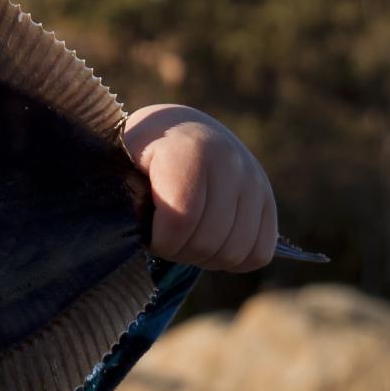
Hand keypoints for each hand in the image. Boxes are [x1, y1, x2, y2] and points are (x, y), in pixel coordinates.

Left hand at [122, 104, 276, 271]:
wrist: (177, 131)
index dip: (160, 240)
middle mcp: (230, 161)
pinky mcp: (267, 198)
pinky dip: (233, 259)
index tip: (147, 232)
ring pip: (235, 251)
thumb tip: (142, 231)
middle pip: (209, 242)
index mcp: (190, 150)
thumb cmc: (139, 155)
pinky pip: (259, 252)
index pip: (182, 220)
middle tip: (164, 238)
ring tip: (185, 239)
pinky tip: (210, 243)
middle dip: (179, 251)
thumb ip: (127, 193)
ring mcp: (253, 180)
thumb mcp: (122, 163)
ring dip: (204, 258)